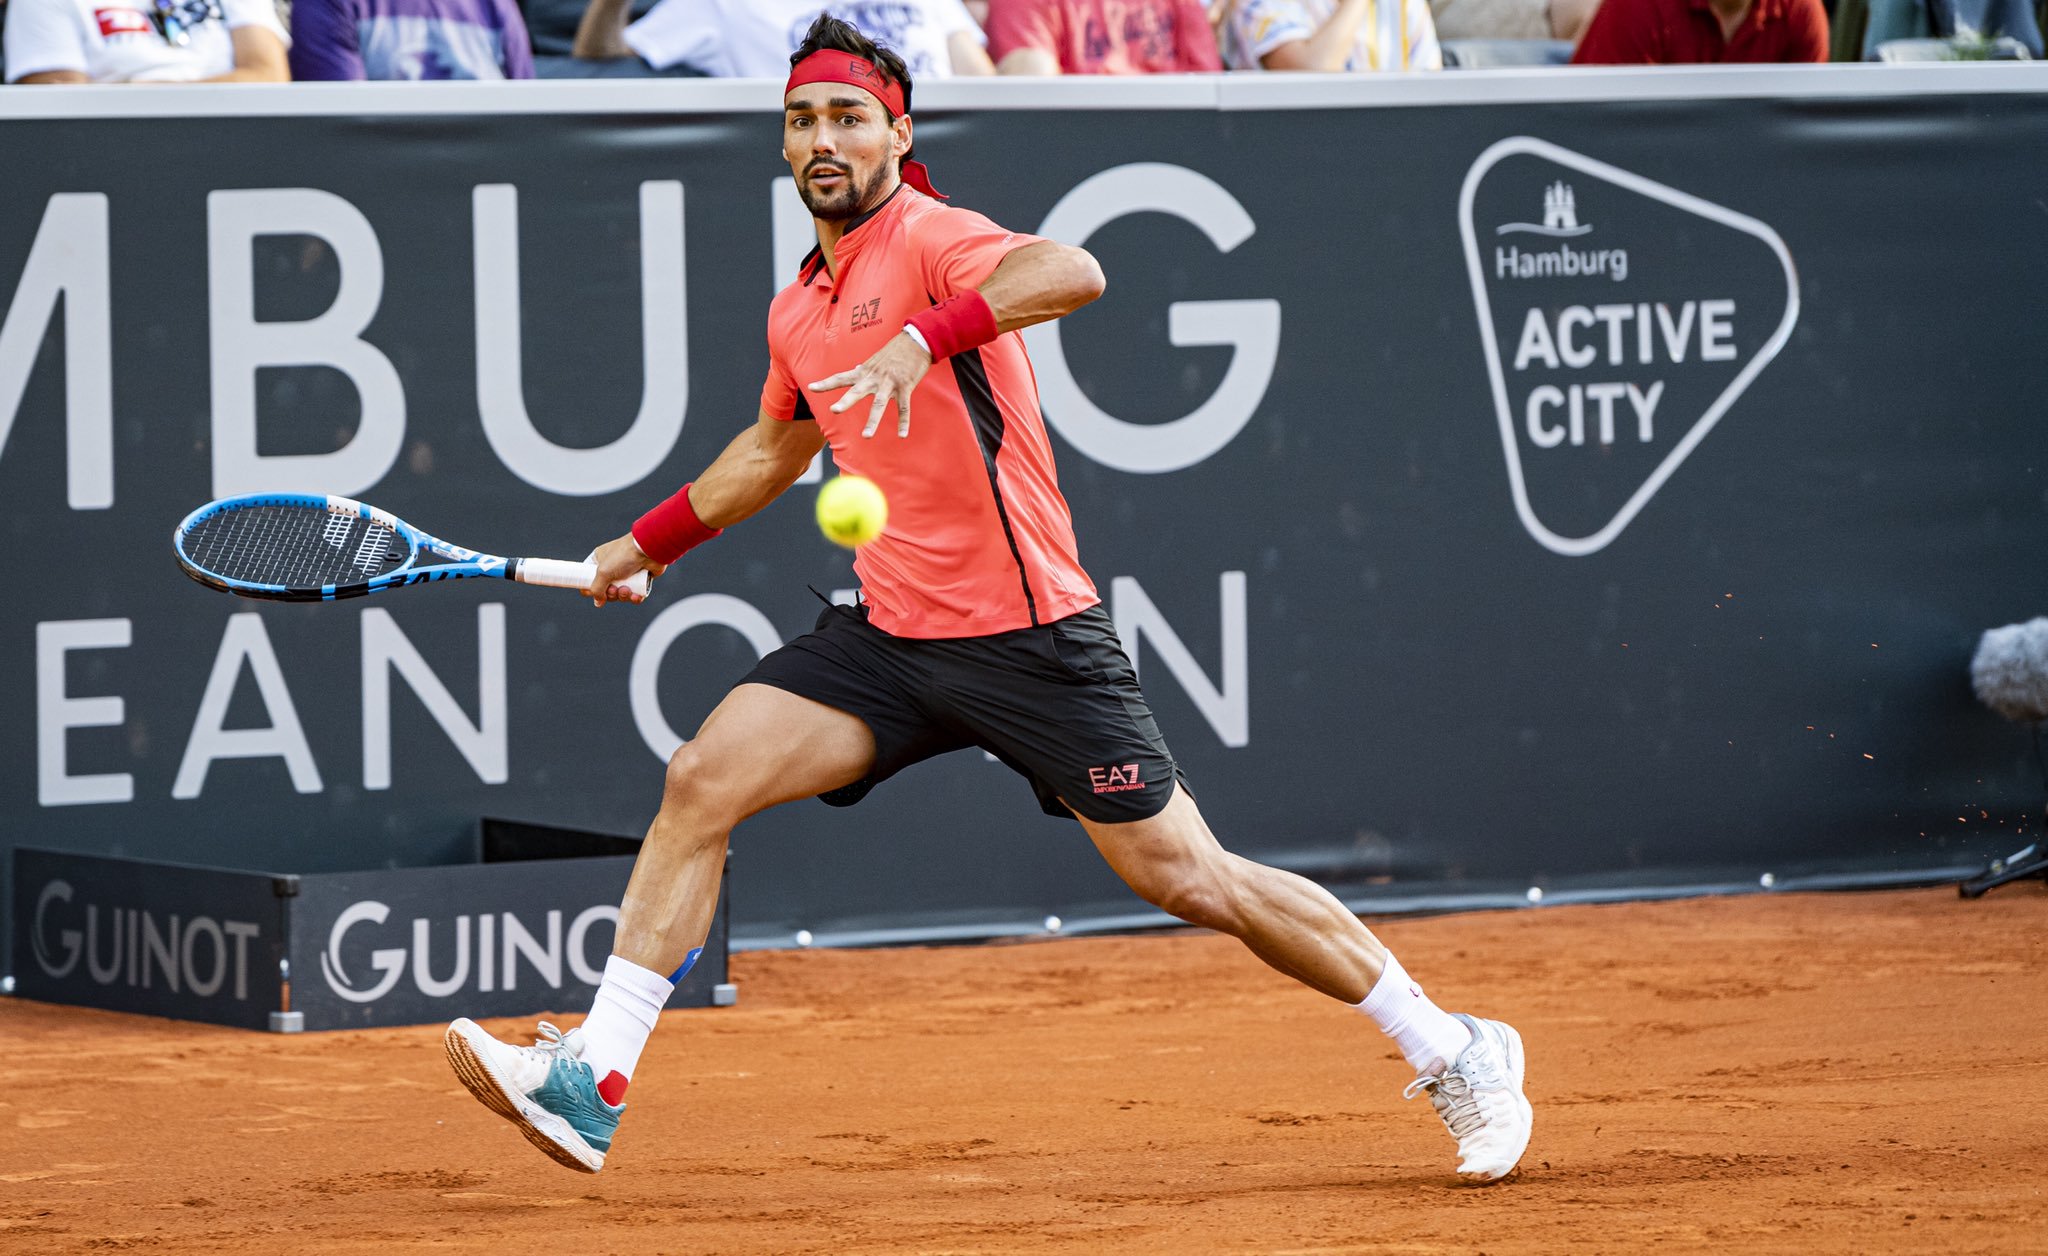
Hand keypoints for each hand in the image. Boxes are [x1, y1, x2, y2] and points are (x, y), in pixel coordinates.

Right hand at [584, 533, 665, 607]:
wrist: (649, 550)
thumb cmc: (624, 556)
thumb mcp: (604, 572)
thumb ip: (596, 589)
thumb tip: (597, 602)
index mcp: (600, 561)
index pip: (589, 577)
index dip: (589, 587)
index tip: (591, 593)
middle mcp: (612, 567)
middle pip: (606, 590)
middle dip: (610, 594)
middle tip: (614, 589)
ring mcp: (627, 573)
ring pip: (621, 593)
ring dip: (623, 596)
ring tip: (627, 590)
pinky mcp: (640, 579)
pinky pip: (635, 594)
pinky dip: (635, 597)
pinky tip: (637, 596)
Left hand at [808, 332, 931, 437]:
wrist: (916, 342)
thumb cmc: (896, 350)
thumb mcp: (876, 359)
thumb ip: (865, 368)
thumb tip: (856, 368)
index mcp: (865, 371)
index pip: (841, 377)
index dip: (826, 383)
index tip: (811, 387)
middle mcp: (874, 378)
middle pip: (857, 391)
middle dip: (846, 401)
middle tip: (834, 410)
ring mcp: (890, 383)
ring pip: (879, 404)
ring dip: (873, 421)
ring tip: (866, 436)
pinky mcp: (905, 387)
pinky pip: (904, 408)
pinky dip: (904, 422)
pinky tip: (902, 435)